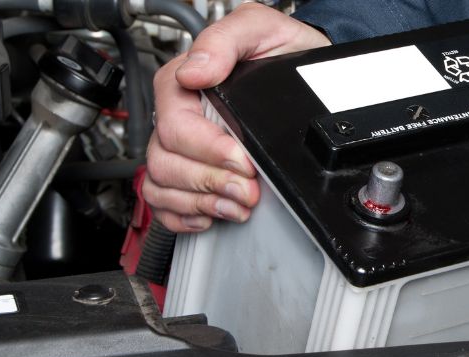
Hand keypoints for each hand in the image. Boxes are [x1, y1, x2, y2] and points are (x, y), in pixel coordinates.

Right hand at [144, 3, 330, 231]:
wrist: (306, 70)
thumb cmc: (282, 50)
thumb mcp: (261, 28)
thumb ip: (225, 40)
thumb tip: (196, 71)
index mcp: (184, 83)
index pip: (175, 125)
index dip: (208, 150)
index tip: (242, 161)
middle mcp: (179, 116)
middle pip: (166, 161)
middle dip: (210, 182)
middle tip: (248, 190)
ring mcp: (181, 146)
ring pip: (162, 184)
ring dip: (201, 202)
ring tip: (238, 205)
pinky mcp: (191, 170)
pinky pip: (164, 202)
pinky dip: (185, 215)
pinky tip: (212, 213)